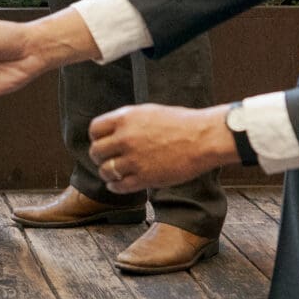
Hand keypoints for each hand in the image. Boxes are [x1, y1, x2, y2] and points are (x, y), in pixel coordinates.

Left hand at [88, 103, 241, 194]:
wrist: (203, 138)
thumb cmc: (181, 123)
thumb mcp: (150, 112)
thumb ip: (129, 121)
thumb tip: (113, 131)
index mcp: (126, 118)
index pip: (95, 129)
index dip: (96, 137)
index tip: (101, 142)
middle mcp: (126, 138)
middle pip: (97, 151)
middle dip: (99, 156)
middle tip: (106, 159)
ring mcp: (134, 159)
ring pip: (105, 171)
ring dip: (107, 173)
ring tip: (113, 174)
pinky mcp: (144, 178)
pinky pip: (119, 186)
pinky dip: (115, 187)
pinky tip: (118, 185)